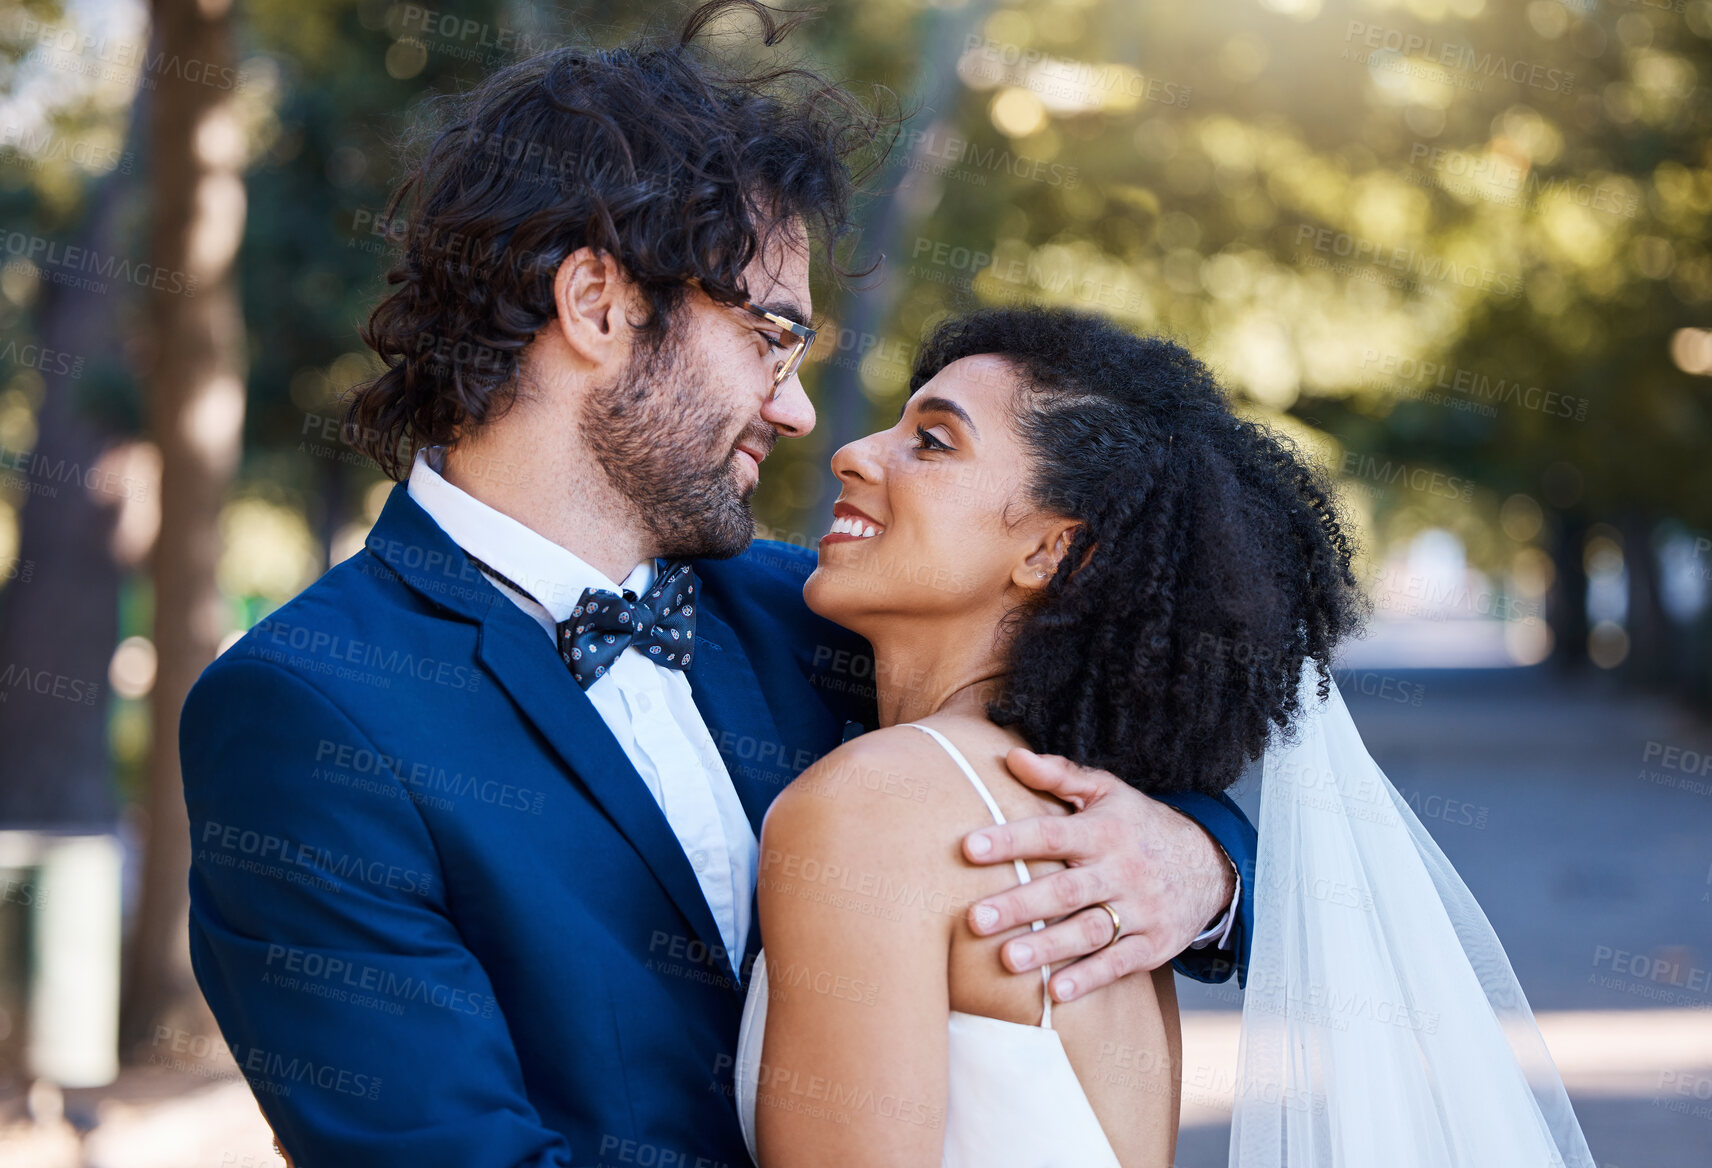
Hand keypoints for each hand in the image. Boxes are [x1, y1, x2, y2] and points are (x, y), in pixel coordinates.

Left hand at [962, 748, 1235, 1002]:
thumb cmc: (1139, 825)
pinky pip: (1119, 963)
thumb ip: (1059, 775)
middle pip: (1065, 890)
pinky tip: (1055, 992)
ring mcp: (1140, 909)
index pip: (1050, 834)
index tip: (968, 847)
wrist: (1210, 864)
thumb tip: (1011, 756)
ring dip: (1048, 946)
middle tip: (975, 918)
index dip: (1010, 840)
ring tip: (1008, 959)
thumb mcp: (1107, 792)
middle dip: (1020, 905)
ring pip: (1090, 930)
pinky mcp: (1153, 944)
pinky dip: (1088, 978)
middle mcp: (1121, 870)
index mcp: (1104, 831)